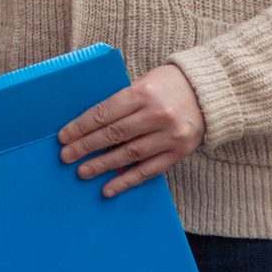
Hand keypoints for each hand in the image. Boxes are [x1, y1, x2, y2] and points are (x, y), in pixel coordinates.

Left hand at [58, 62, 204, 197]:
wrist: (207, 93)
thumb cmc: (166, 85)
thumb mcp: (142, 83)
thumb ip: (120, 103)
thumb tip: (87, 126)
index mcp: (143, 93)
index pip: (104, 113)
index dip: (81, 126)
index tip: (63, 136)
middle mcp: (157, 115)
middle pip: (114, 134)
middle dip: (86, 146)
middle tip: (66, 156)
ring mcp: (170, 136)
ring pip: (129, 154)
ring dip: (102, 165)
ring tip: (82, 172)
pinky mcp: (179, 152)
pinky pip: (148, 170)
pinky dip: (126, 180)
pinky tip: (108, 188)